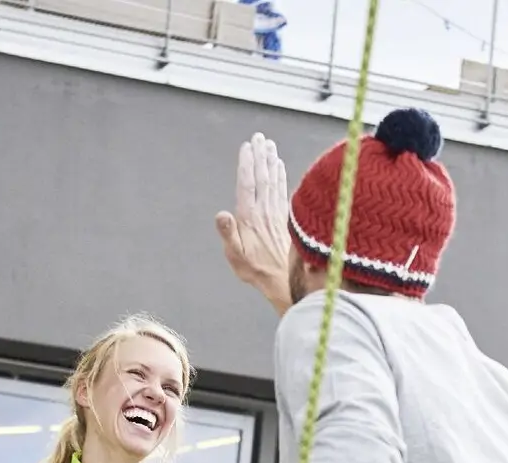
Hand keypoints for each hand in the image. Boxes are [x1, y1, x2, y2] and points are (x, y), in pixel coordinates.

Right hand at [214, 134, 294, 315]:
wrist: (286, 281)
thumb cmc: (257, 270)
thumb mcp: (235, 255)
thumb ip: (228, 234)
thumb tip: (221, 214)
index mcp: (249, 217)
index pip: (247, 185)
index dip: (247, 164)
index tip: (247, 147)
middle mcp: (264, 211)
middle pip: (262, 177)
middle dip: (260, 155)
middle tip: (259, 137)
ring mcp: (276, 214)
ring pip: (273, 181)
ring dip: (271, 161)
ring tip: (269, 144)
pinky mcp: (284, 218)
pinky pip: (282, 190)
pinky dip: (281, 175)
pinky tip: (280, 166)